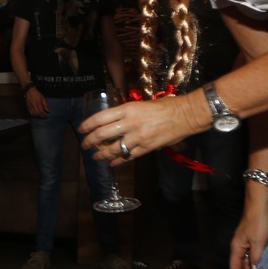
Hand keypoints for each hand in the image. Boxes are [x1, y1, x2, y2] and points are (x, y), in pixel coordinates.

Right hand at [24, 87, 48, 117]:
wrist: (30, 91)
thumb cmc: (37, 94)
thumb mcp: (43, 98)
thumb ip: (45, 105)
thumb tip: (48, 111)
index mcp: (38, 102)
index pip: (41, 111)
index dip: (44, 115)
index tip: (47, 116)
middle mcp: (33, 105)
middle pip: (38, 114)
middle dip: (42, 116)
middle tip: (45, 117)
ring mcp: (30, 106)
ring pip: (34, 114)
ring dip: (38, 116)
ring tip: (41, 116)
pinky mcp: (28, 107)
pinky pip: (31, 113)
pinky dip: (34, 115)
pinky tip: (37, 115)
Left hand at [80, 95, 203, 166]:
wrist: (185, 115)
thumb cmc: (164, 107)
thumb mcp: (140, 105)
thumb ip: (125, 114)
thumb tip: (110, 122)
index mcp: (127, 109)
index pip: (100, 118)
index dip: (87, 125)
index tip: (81, 129)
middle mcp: (130, 123)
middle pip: (102, 134)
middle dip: (90, 141)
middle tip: (84, 145)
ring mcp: (138, 137)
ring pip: (113, 149)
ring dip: (101, 154)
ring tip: (95, 157)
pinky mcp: (147, 148)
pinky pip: (128, 157)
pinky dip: (118, 161)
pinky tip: (112, 164)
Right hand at [230, 188, 267, 268]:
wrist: (262, 202)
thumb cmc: (258, 221)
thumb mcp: (258, 242)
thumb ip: (256, 258)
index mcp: (236, 247)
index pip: (234, 267)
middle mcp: (241, 245)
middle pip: (242, 264)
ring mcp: (249, 241)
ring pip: (251, 258)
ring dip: (257, 265)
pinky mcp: (257, 237)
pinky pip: (257, 251)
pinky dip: (262, 257)